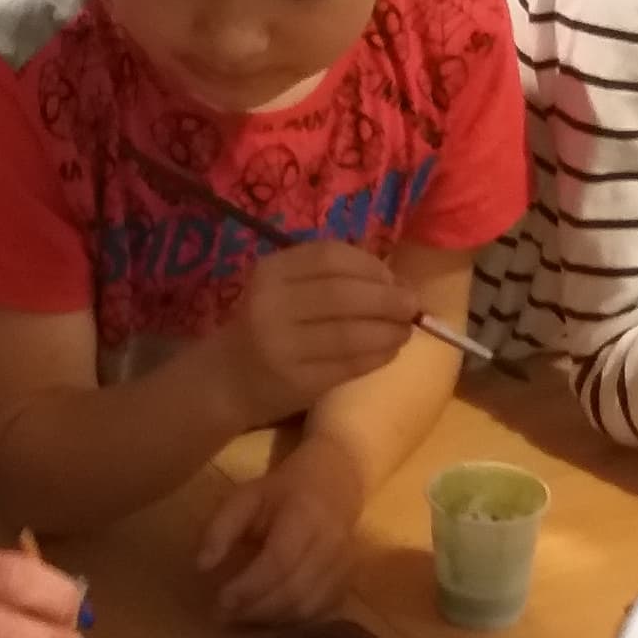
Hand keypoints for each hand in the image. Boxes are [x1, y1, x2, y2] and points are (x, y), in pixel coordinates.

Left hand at [200, 434, 366, 621]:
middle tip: (223, 614)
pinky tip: (266, 616)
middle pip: (294, 590)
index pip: (280, 560)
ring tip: (240, 616)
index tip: (220, 600)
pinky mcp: (349, 584)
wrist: (334, 485)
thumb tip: (202, 566)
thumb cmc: (282, 493)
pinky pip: (318, 614)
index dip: (250, 586)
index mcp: (306, 515)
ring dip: (269, 619)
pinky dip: (289, 621)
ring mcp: (346, 567)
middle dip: (255, 608)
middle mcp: (333, 544)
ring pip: (307, 608)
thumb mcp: (245, 498)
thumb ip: (221, 529)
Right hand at [217, 241, 421, 424]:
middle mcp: (271, 305)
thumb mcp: (283, 288)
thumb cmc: (266, 326)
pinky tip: (389, 352)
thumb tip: (396, 281)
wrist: (226, 380)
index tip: (393, 277)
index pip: (330, 256)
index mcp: (270, 271)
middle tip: (412, 306)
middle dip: (388, 299)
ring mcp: (282, 346)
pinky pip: (348, 365)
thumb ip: (330, 277)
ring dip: (388, 331)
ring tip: (405, 331)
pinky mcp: (296, 381)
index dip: (370, 265)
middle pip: (343, 295)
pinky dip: (377, 357)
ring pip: (350, 334)